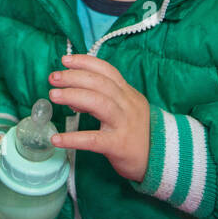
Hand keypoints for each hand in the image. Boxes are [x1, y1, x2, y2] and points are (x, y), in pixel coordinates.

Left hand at [49, 55, 149, 183]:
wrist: (164, 158)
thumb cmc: (138, 132)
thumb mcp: (126, 109)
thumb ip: (102, 99)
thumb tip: (72, 93)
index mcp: (128, 94)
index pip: (107, 71)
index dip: (86, 62)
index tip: (65, 60)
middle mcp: (127, 105)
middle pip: (100, 84)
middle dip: (74, 77)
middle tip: (54, 78)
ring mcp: (124, 124)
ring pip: (99, 104)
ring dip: (73, 96)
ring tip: (53, 96)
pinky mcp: (119, 145)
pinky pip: (93, 140)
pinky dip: (73, 139)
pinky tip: (57, 139)